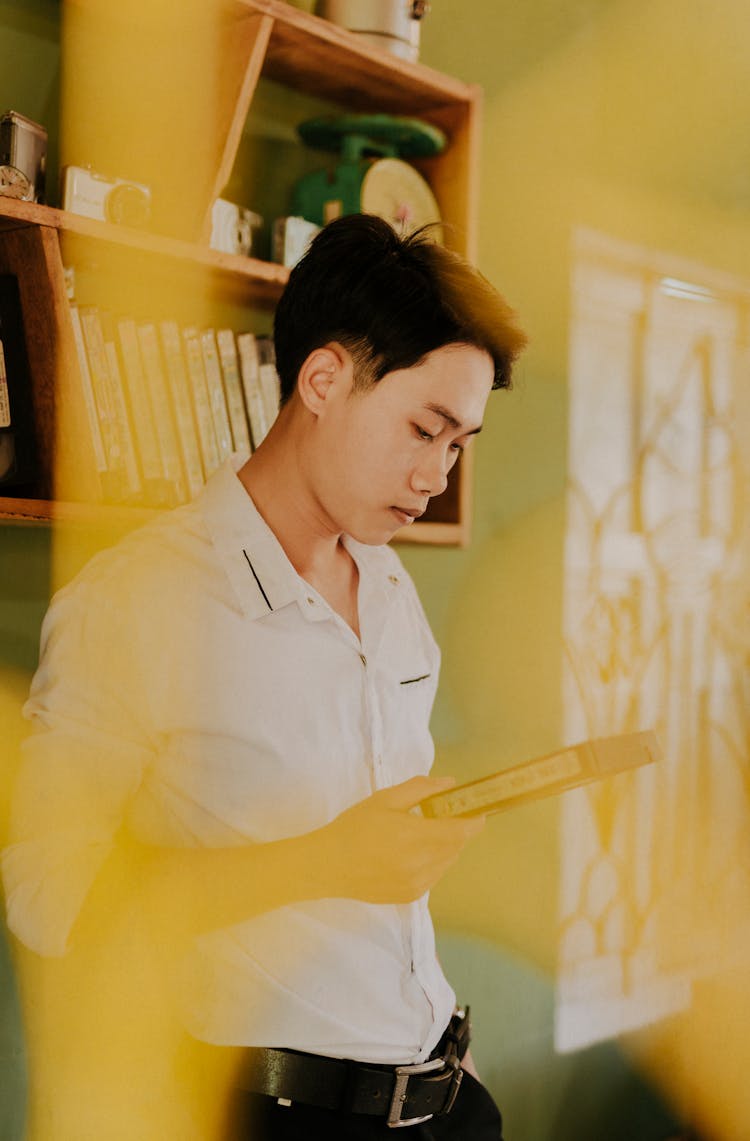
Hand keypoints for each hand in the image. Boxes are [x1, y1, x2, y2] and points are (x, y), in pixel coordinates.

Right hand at [309, 776, 484, 904]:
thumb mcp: (385, 799)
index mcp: (416, 837)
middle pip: (456, 847)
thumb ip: (420, 789)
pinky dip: (432, 864)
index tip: (478, 811)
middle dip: (456, 831)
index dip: (474, 821)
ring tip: (422, 836)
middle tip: (442, 817)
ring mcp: (417, 884)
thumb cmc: (354, 827)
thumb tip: (449, 783)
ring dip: (444, 848)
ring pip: (446, 863)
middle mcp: (422, 865)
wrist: (327, 865)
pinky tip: (411, 855)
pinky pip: (433, 877)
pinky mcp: (410, 897)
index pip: (461, 832)